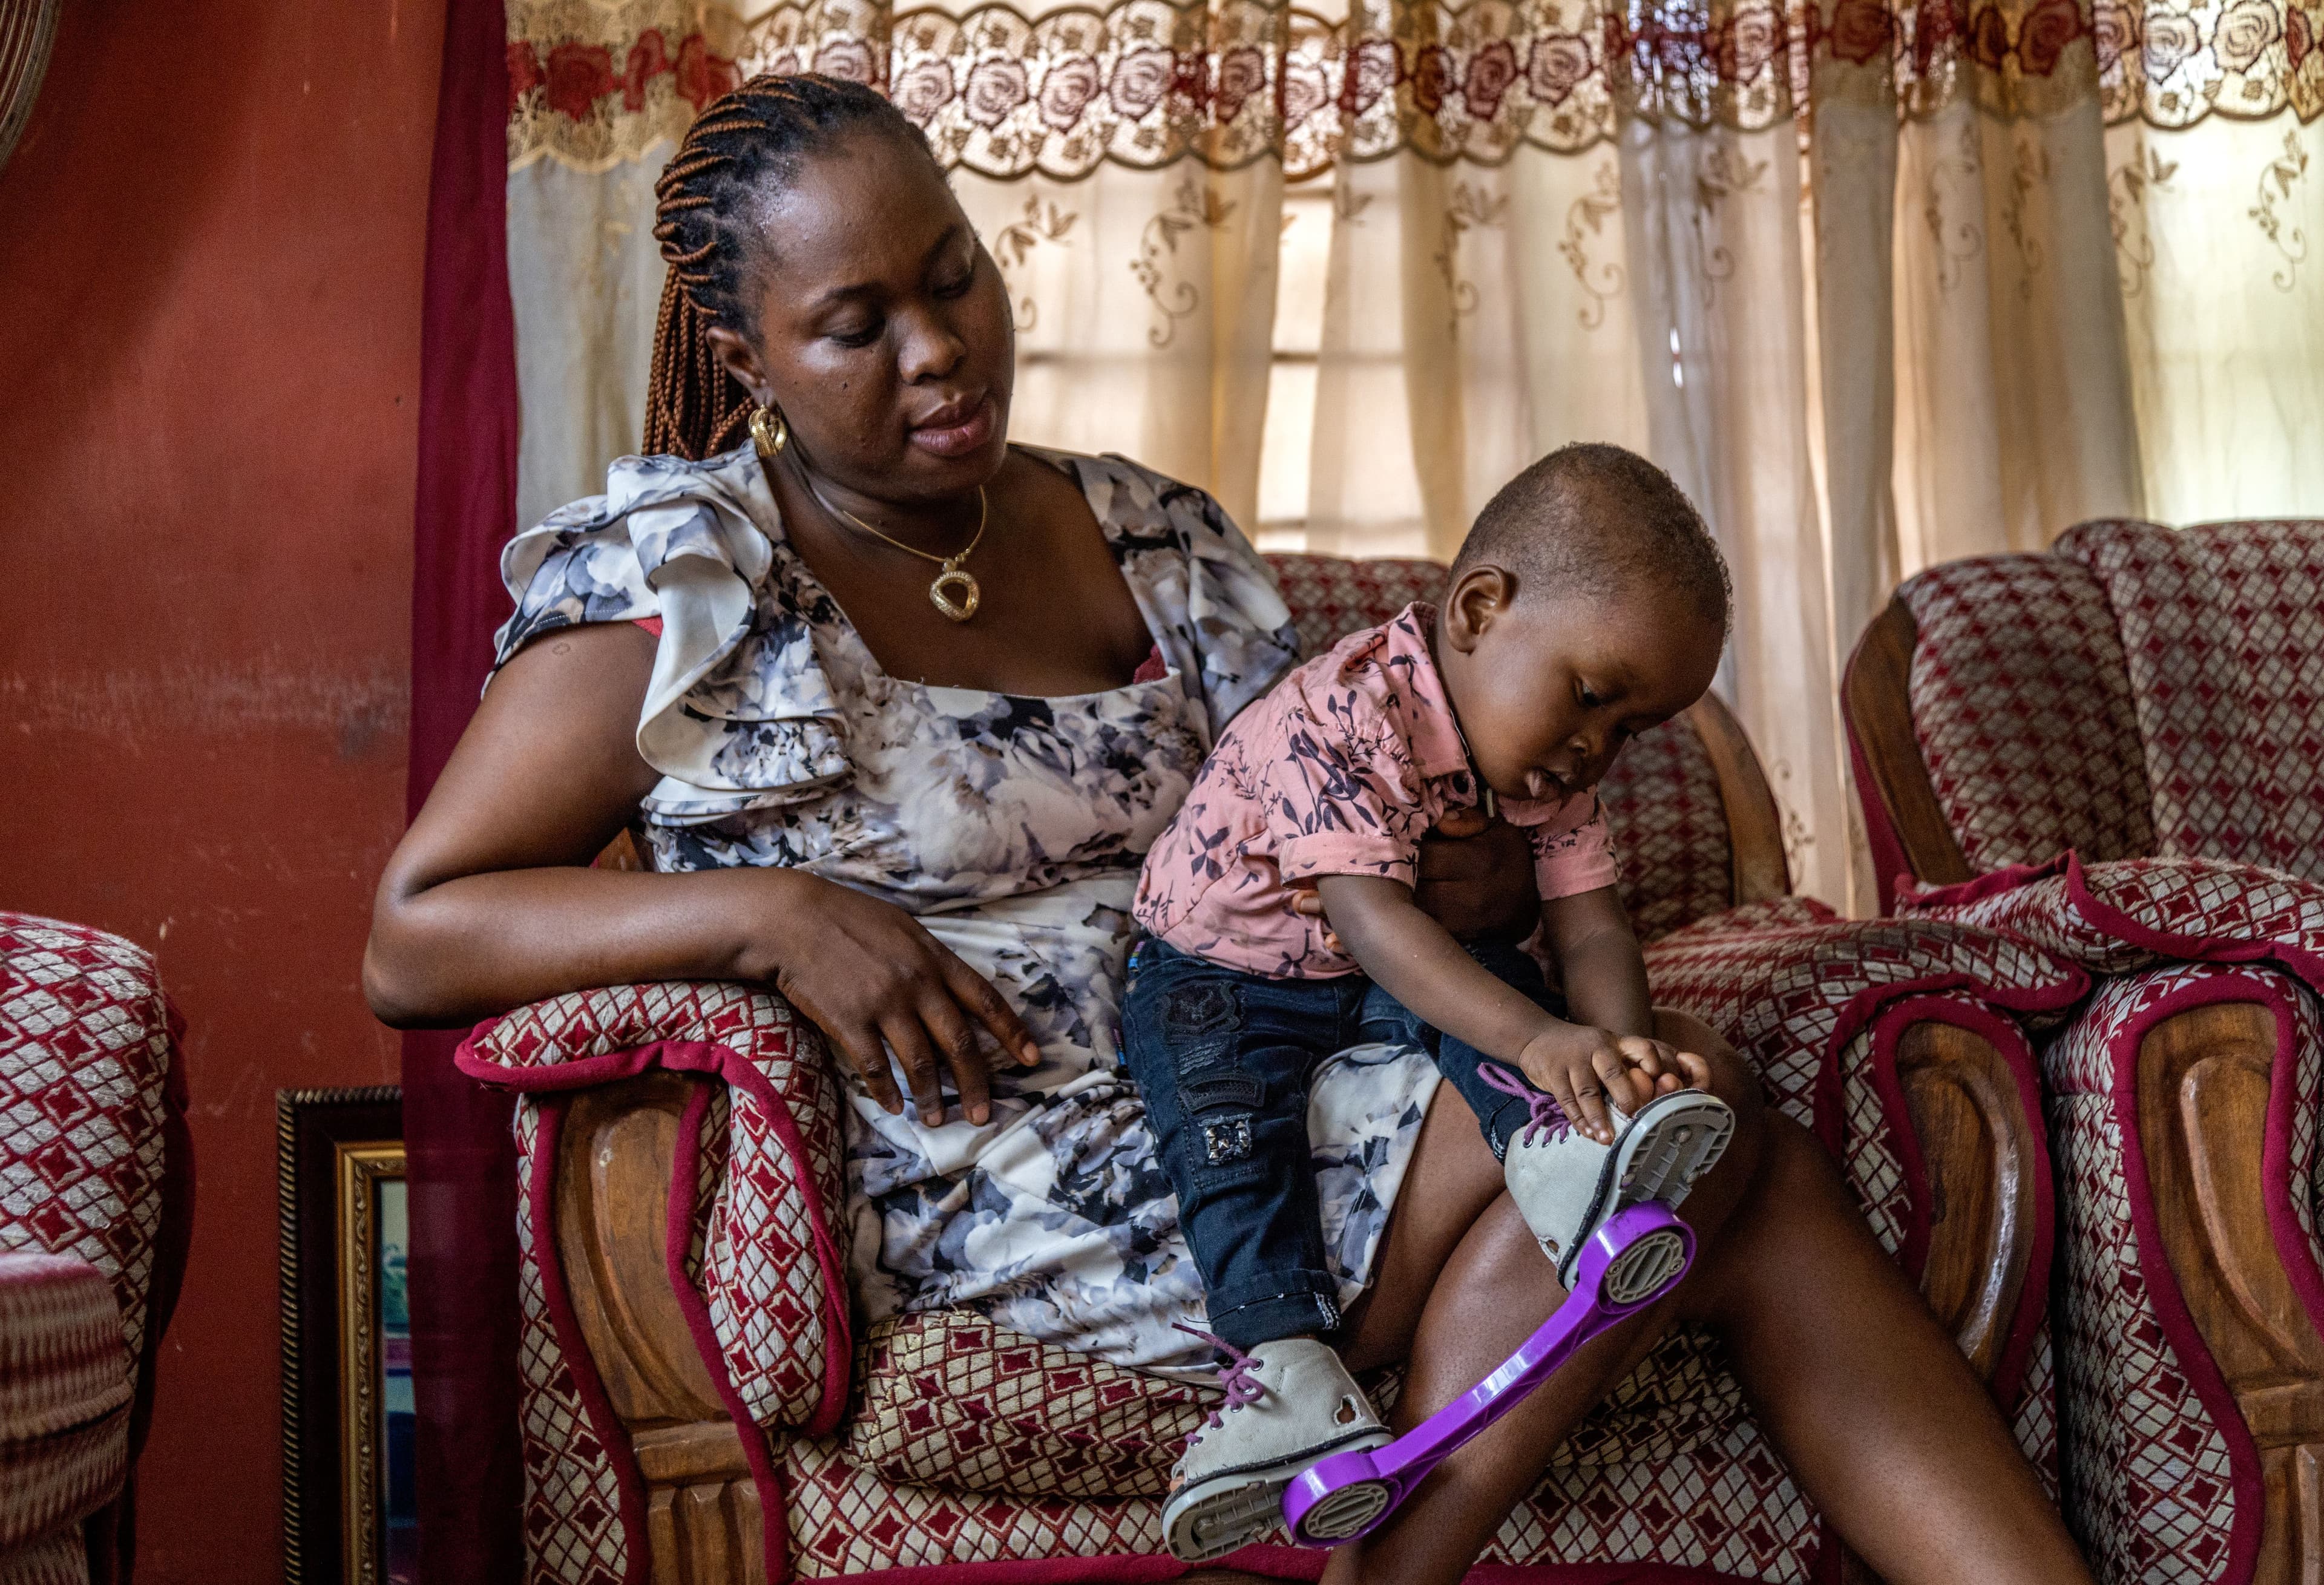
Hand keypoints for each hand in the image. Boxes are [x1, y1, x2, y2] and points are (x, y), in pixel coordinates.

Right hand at [749, 872, 1040, 1126]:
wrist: (790, 918)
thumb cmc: (846, 918)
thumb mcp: (902, 927)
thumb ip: (931, 960)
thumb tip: (955, 992)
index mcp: (935, 958)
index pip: (986, 1000)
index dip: (1013, 1032)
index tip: (1033, 1058)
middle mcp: (917, 983)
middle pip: (959, 1043)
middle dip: (976, 1084)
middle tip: (982, 1114)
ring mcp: (883, 1003)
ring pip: (921, 1062)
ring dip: (932, 1097)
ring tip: (936, 1119)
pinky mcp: (849, 1021)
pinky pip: (876, 1067)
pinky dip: (888, 1091)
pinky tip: (894, 1106)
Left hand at [1292, 806, 1539, 947]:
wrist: (1536, 900)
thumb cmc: (1503, 851)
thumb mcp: (1495, 827)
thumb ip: (1468, 820)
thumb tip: (1444, 820)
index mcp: (1481, 858)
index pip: (1422, 858)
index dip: (1373, 857)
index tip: (1328, 851)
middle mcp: (1474, 895)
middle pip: (1401, 893)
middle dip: (1350, 891)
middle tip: (1299, 892)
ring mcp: (1466, 923)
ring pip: (1401, 923)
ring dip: (1351, 921)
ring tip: (1305, 910)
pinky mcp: (1457, 942)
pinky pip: (1410, 946)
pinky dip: (1371, 945)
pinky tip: (1334, 942)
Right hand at [1515, 1026, 1711, 1143]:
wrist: (1538, 1038)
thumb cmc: (1581, 1051)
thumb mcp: (1605, 1049)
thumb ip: (1624, 1069)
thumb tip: (1652, 1104)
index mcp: (1616, 1042)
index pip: (1643, 1048)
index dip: (1655, 1067)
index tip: (1659, 1089)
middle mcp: (1597, 1047)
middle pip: (1614, 1073)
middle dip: (1625, 1098)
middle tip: (1634, 1120)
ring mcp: (1573, 1059)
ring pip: (1587, 1091)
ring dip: (1598, 1117)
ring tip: (1607, 1139)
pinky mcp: (1553, 1072)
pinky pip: (1566, 1099)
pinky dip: (1578, 1119)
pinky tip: (1587, 1133)